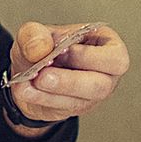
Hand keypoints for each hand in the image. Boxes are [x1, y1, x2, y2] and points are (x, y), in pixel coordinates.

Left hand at [7, 22, 129, 127]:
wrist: (30, 71)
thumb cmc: (45, 47)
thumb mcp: (34, 32)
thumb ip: (34, 34)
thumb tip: (40, 47)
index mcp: (107, 45)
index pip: (114, 57)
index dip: (88, 57)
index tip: (62, 51)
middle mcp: (105, 73)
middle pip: (101, 85)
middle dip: (70, 81)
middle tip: (43, 75)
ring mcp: (92, 94)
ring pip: (82, 101)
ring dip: (52, 93)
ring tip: (30, 82)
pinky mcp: (76, 108)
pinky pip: (63, 108)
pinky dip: (41, 99)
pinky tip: (26, 90)